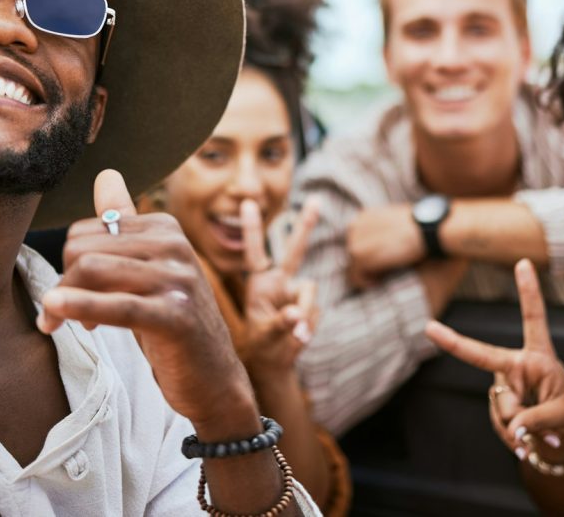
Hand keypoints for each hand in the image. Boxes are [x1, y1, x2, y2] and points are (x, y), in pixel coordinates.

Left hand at [39, 169, 257, 435]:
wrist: (212, 376)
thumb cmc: (172, 321)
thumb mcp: (149, 269)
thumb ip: (124, 223)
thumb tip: (105, 174)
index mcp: (165, 228)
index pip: (87, 231)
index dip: (69, 264)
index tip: (71, 295)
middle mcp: (175, 245)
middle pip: (83, 249)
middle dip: (62, 282)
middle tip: (59, 314)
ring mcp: (178, 279)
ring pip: (92, 271)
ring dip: (61, 302)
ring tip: (59, 324)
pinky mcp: (175, 316)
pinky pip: (116, 305)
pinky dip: (78, 307)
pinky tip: (54, 315)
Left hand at [240, 197, 318, 377]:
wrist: (274, 363)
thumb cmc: (261, 343)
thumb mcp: (264, 335)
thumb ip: (280, 322)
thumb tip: (297, 314)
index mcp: (259, 283)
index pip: (254, 252)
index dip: (251, 229)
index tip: (247, 203)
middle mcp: (279, 282)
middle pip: (294, 250)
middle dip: (306, 225)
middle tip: (317, 200)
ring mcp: (297, 293)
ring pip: (308, 292)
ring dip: (303, 314)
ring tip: (294, 336)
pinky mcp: (310, 306)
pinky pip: (314, 312)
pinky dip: (308, 326)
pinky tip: (300, 336)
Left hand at [346, 202, 423, 286]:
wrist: (426, 229)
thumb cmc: (420, 226)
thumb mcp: (397, 220)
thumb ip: (384, 229)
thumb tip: (383, 243)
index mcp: (364, 217)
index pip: (357, 241)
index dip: (368, 254)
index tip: (381, 263)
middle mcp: (355, 226)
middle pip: (352, 254)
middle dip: (366, 265)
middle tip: (382, 272)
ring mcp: (355, 241)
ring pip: (352, 267)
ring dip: (366, 275)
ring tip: (381, 278)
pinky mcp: (359, 255)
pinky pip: (355, 276)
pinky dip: (365, 283)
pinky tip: (378, 282)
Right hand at [424, 259, 563, 462]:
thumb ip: (537, 419)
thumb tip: (512, 428)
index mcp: (539, 356)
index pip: (533, 319)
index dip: (529, 291)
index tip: (523, 262)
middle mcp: (516, 366)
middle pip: (484, 357)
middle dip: (454, 341)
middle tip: (429, 328)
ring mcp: (503, 386)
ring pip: (500, 408)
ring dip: (519, 429)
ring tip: (537, 436)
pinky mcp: (497, 406)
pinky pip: (500, 426)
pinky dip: (514, 440)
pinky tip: (527, 444)